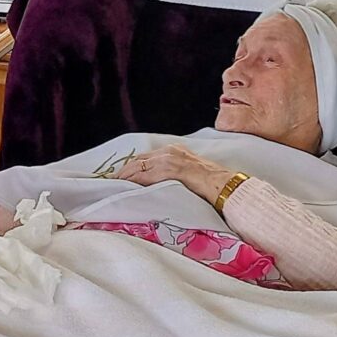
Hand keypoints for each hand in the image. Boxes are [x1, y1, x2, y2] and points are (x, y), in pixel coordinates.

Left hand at [115, 144, 234, 203]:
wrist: (223, 185)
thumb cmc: (209, 184)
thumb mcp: (187, 173)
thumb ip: (172, 174)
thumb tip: (157, 183)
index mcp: (174, 150)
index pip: (146, 157)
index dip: (131, 166)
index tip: (121, 174)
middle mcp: (169, 151)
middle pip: (139, 160)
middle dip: (124, 170)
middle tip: (113, 180)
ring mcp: (169, 159)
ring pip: (139, 166)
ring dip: (125, 176)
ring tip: (115, 184)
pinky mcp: (170, 169)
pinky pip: (146, 175)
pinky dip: (133, 180)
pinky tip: (126, 186)